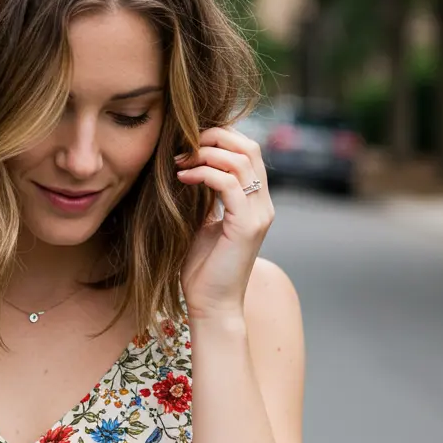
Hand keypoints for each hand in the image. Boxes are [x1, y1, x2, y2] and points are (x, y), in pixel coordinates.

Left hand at [175, 125, 273, 320]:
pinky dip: (204, 174)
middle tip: (183, 147)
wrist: (211, 304)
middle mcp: (263, 204)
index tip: (187, 145)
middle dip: (214, 138)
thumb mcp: (203, 222)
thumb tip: (189, 168)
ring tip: (180, 163)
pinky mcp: (247, 226)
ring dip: (206, 154)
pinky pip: (229, 184)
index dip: (220, 138)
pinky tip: (184, 179)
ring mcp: (258, 214)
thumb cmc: (203, 268)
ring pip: (241, 160)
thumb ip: (205, 196)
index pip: (248, 151)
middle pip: (249, 147)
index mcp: (254, 201)